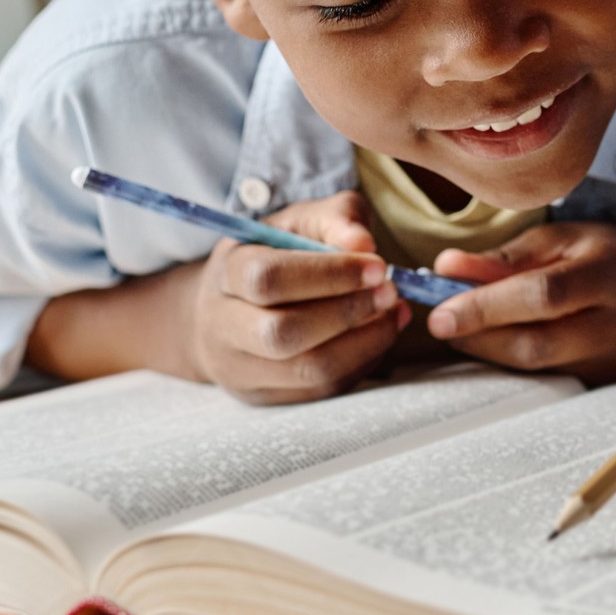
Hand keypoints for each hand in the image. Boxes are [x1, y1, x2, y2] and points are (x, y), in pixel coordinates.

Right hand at [190, 191, 410, 403]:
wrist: (232, 303)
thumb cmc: (278, 253)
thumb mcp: (302, 220)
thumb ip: (335, 219)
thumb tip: (363, 243)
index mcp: (227, 272)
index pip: (268, 279)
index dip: (329, 274)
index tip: (378, 266)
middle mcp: (221, 326)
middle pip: (282, 333)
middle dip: (347, 313)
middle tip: (390, 291)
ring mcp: (238, 368)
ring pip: (307, 370)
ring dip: (364, 341)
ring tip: (393, 312)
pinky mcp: (263, 396)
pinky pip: (321, 389)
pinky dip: (361, 361)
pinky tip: (379, 333)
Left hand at [424, 223, 615, 382]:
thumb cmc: (605, 253)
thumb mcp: (564, 238)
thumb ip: (507, 256)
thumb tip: (445, 268)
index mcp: (607, 272)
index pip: (543, 295)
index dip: (487, 306)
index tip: (439, 313)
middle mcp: (615, 322)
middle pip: (536, 345)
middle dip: (478, 336)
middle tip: (441, 322)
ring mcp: (611, 360)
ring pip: (536, 368)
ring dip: (488, 350)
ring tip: (463, 326)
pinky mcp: (601, 382)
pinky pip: (545, 377)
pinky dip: (510, 360)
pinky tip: (495, 340)